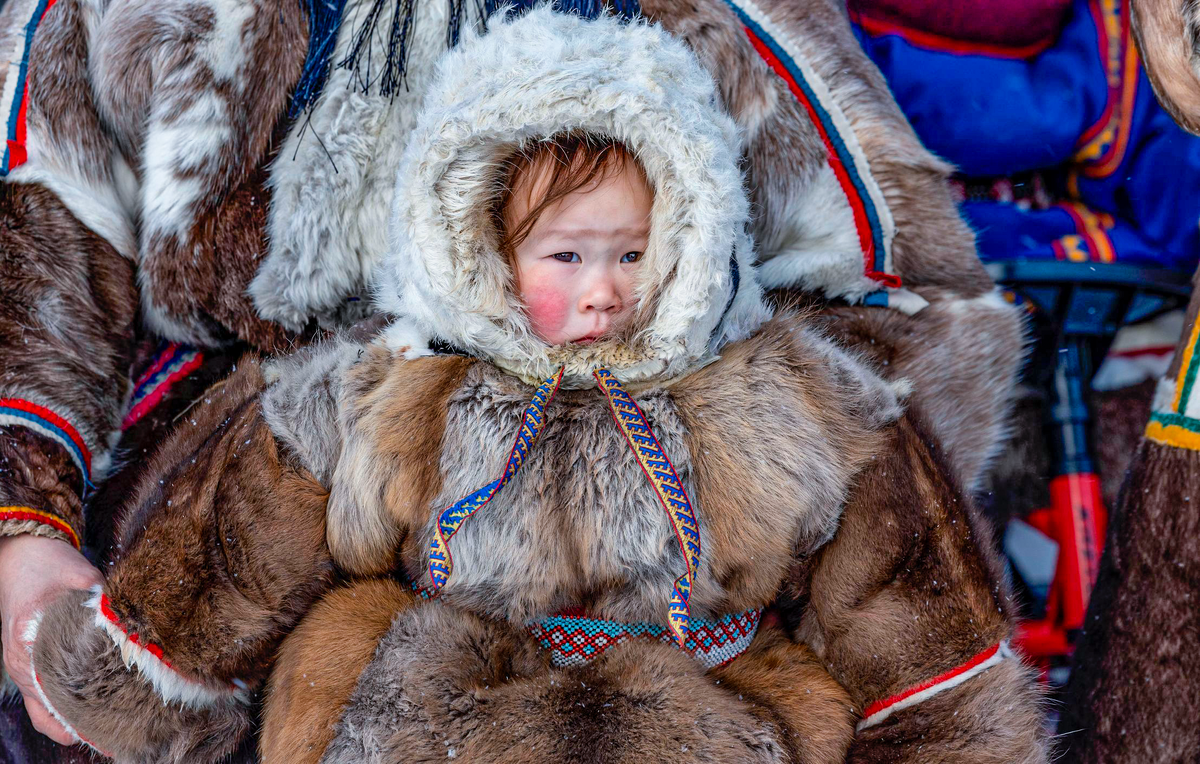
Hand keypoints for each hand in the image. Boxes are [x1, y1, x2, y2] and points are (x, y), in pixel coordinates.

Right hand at [0, 534, 102, 744]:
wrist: (22, 552)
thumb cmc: (49, 564)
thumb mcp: (82, 579)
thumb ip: (105, 605)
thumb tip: (138, 628)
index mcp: (29, 643)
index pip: (54, 694)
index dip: (81, 717)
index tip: (109, 728)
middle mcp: (19, 661)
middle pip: (48, 712)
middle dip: (80, 728)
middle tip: (115, 737)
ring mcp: (19, 664)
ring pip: (42, 710)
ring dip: (69, 723)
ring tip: (105, 733)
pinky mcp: (26, 660)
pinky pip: (39, 697)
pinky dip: (59, 711)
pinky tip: (87, 715)